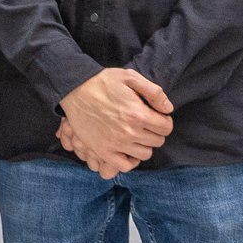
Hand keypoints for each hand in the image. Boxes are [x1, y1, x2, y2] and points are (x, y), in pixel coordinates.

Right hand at [57, 69, 173, 179]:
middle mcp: (129, 132)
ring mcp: (115, 143)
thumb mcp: (129, 76)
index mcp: (138, 114)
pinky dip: (130, 160)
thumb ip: (154, 92)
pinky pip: (125, 165)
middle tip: (144, 124)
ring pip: (145, 154)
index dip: (163, 120)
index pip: (166, 127)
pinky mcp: (102, 150)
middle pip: (157, 141)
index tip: (155, 116)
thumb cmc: (102, 81)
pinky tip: (127, 149)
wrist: (73, 89)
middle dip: (154, 131)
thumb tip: (168, 109)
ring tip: (135, 134)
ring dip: (143, 145)